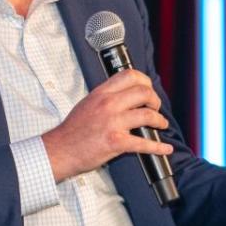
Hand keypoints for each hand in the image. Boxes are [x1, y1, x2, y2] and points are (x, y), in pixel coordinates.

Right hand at [42, 70, 172, 180]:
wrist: (61, 149)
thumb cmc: (73, 130)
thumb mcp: (87, 103)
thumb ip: (106, 96)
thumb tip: (125, 94)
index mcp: (101, 93)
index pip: (130, 76)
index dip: (145, 81)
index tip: (149, 89)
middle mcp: (108, 104)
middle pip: (144, 92)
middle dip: (155, 100)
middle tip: (156, 108)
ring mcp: (113, 123)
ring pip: (148, 115)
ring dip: (159, 121)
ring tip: (161, 125)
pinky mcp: (116, 142)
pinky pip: (143, 143)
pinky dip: (158, 147)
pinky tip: (165, 149)